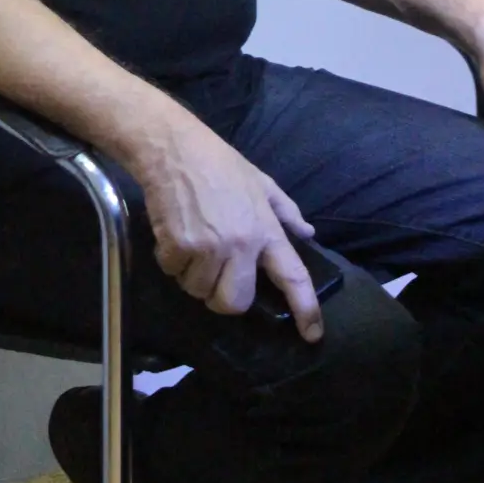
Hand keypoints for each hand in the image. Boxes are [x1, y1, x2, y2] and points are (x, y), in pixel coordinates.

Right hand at [137, 114, 323, 340]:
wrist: (174, 147)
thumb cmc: (219, 163)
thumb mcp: (260, 182)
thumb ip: (285, 212)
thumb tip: (308, 234)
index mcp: (266, 230)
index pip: (294, 276)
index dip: (306, 309)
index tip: (312, 335)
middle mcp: (241, 244)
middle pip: (234, 303)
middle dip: (222, 297)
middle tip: (214, 273)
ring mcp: (210, 247)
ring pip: (199, 291)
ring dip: (192, 276)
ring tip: (191, 243)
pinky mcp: (179, 246)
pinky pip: (174, 274)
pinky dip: (171, 260)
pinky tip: (174, 233)